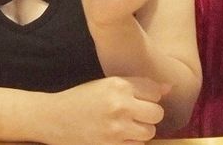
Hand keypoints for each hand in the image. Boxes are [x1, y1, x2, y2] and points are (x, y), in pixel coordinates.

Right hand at [42, 77, 168, 144]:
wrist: (52, 118)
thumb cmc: (80, 99)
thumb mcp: (106, 85)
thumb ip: (137, 86)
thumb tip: (170, 88)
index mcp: (118, 84)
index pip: (154, 91)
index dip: (149, 97)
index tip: (138, 100)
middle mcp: (120, 105)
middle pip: (157, 113)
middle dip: (149, 115)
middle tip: (134, 115)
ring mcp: (116, 128)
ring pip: (150, 132)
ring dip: (141, 131)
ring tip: (125, 127)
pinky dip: (131, 143)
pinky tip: (118, 137)